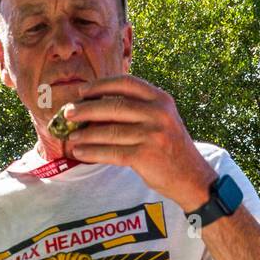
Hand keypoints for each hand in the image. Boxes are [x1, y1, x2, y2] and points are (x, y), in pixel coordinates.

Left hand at [65, 76, 218, 213]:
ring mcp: (152, 135)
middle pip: (113, 106)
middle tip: (68, 113)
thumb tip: (95, 106)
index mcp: (161, 99)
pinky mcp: (145, 156)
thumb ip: (138, 109)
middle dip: (86, 109)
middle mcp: (158, 113)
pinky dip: (92, 152)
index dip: (100, 86)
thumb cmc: (170, 148)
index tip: (82, 91)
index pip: (126, 83)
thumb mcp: (162, 119)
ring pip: (109, 131)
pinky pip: (111, 152)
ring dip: (85, 134)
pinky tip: (80, 152)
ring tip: (71, 136)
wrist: (191, 177)